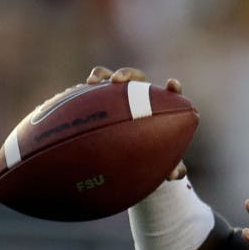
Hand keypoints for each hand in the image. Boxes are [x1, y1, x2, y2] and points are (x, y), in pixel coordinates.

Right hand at [86, 65, 186, 179]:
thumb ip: (174, 169)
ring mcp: (120, 96)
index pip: (168, 93)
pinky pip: (92, 93)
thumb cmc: (152, 157)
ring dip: (102, 76)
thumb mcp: (163, 164)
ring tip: (92, 82)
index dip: (172, 88)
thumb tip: (173, 175)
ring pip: (110, 79)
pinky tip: (75, 96)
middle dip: (127, 74)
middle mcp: (139, 96)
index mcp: (159, 106)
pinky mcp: (103, 101)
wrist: (133, 157)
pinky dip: (84, 93)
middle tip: (118, 81)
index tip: (172, 84)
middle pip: (136, 78)